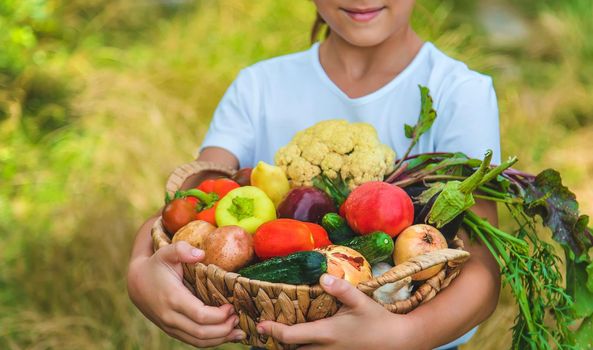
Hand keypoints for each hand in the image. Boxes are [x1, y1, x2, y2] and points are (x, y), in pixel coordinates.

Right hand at [127, 240, 244, 346]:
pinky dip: (212, 341)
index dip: (219, 315)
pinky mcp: (173, 331)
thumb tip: (200, 254)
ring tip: (238, 331)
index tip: (231, 306)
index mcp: (173, 299)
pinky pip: (194, 341)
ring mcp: (171, 327)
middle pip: (202, 333)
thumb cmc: (156, 266)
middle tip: (238, 318)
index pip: (200, 316)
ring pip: (198, 341)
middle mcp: (171, 317)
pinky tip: (226, 335)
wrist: (137, 283)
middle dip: (224, 329)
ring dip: (220, 339)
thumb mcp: (166, 253)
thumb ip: (181, 249)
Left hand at [256, 274, 418, 348]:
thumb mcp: (361, 301)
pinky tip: (303, 338)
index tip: (261, 325)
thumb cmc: (378, 321)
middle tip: (268, 327)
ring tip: (282, 331)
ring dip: (293, 345)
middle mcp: (325, 348)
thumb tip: (323, 277)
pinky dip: (305, 347)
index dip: (273, 331)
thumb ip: (342, 289)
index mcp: (327, 333)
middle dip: (279, 341)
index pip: (291, 336)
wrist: (397, 341)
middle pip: (293, 349)